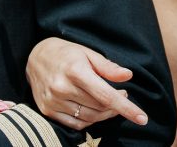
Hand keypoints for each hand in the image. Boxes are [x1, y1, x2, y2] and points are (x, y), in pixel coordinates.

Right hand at [26, 37, 147, 130]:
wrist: (34, 57)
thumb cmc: (65, 52)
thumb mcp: (88, 52)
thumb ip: (108, 67)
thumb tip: (128, 76)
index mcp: (75, 71)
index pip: (106, 95)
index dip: (126, 108)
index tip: (142, 118)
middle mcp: (62, 88)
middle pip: (100, 107)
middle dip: (117, 105)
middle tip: (123, 94)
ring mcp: (53, 101)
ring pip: (90, 117)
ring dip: (105, 113)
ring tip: (111, 102)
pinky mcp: (48, 110)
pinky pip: (76, 123)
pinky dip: (90, 120)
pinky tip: (95, 109)